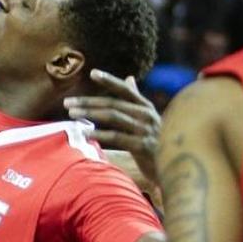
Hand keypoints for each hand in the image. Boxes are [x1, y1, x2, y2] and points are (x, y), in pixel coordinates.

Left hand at [65, 69, 161, 186]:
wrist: (175, 168)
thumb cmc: (157, 141)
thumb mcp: (148, 118)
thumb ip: (136, 98)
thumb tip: (129, 77)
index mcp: (146, 106)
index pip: (125, 90)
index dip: (109, 80)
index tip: (92, 73)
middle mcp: (146, 115)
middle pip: (113, 104)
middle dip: (88, 102)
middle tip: (68, 103)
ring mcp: (145, 130)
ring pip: (113, 117)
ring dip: (90, 115)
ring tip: (72, 115)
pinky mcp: (143, 146)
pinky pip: (117, 137)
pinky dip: (99, 134)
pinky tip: (84, 134)